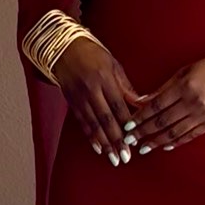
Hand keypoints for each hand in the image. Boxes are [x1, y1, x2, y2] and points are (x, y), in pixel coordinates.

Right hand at [52, 37, 145, 165]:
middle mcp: (90, 89)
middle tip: (126, 157)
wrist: (62, 46)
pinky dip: (90, 136)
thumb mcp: (114, 65)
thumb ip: (126, 88)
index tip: (136, 139)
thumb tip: (142, 106)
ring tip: (114, 158)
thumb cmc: (93, 53)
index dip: (127, 124)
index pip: (118, 106)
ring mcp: (78, 96)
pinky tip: (98, 148)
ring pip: (93, 124)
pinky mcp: (70, 101)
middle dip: (116, 140)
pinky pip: (81, 122)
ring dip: (104, 143)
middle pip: (105, 119)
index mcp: (104, 78)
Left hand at [120, 55, 204, 154]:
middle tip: (130, 140)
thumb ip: (161, 90)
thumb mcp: (181, 73)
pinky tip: (165, 146)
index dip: (141, 117)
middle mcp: (193, 102)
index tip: (129, 125)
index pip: (156, 106)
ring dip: (157, 141)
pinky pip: (190, 135)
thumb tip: (140, 103)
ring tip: (144, 148)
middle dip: (144, 132)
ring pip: (175, 132)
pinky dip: (176, 142)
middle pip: (163, 121)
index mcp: (184, 87)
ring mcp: (203, 114)